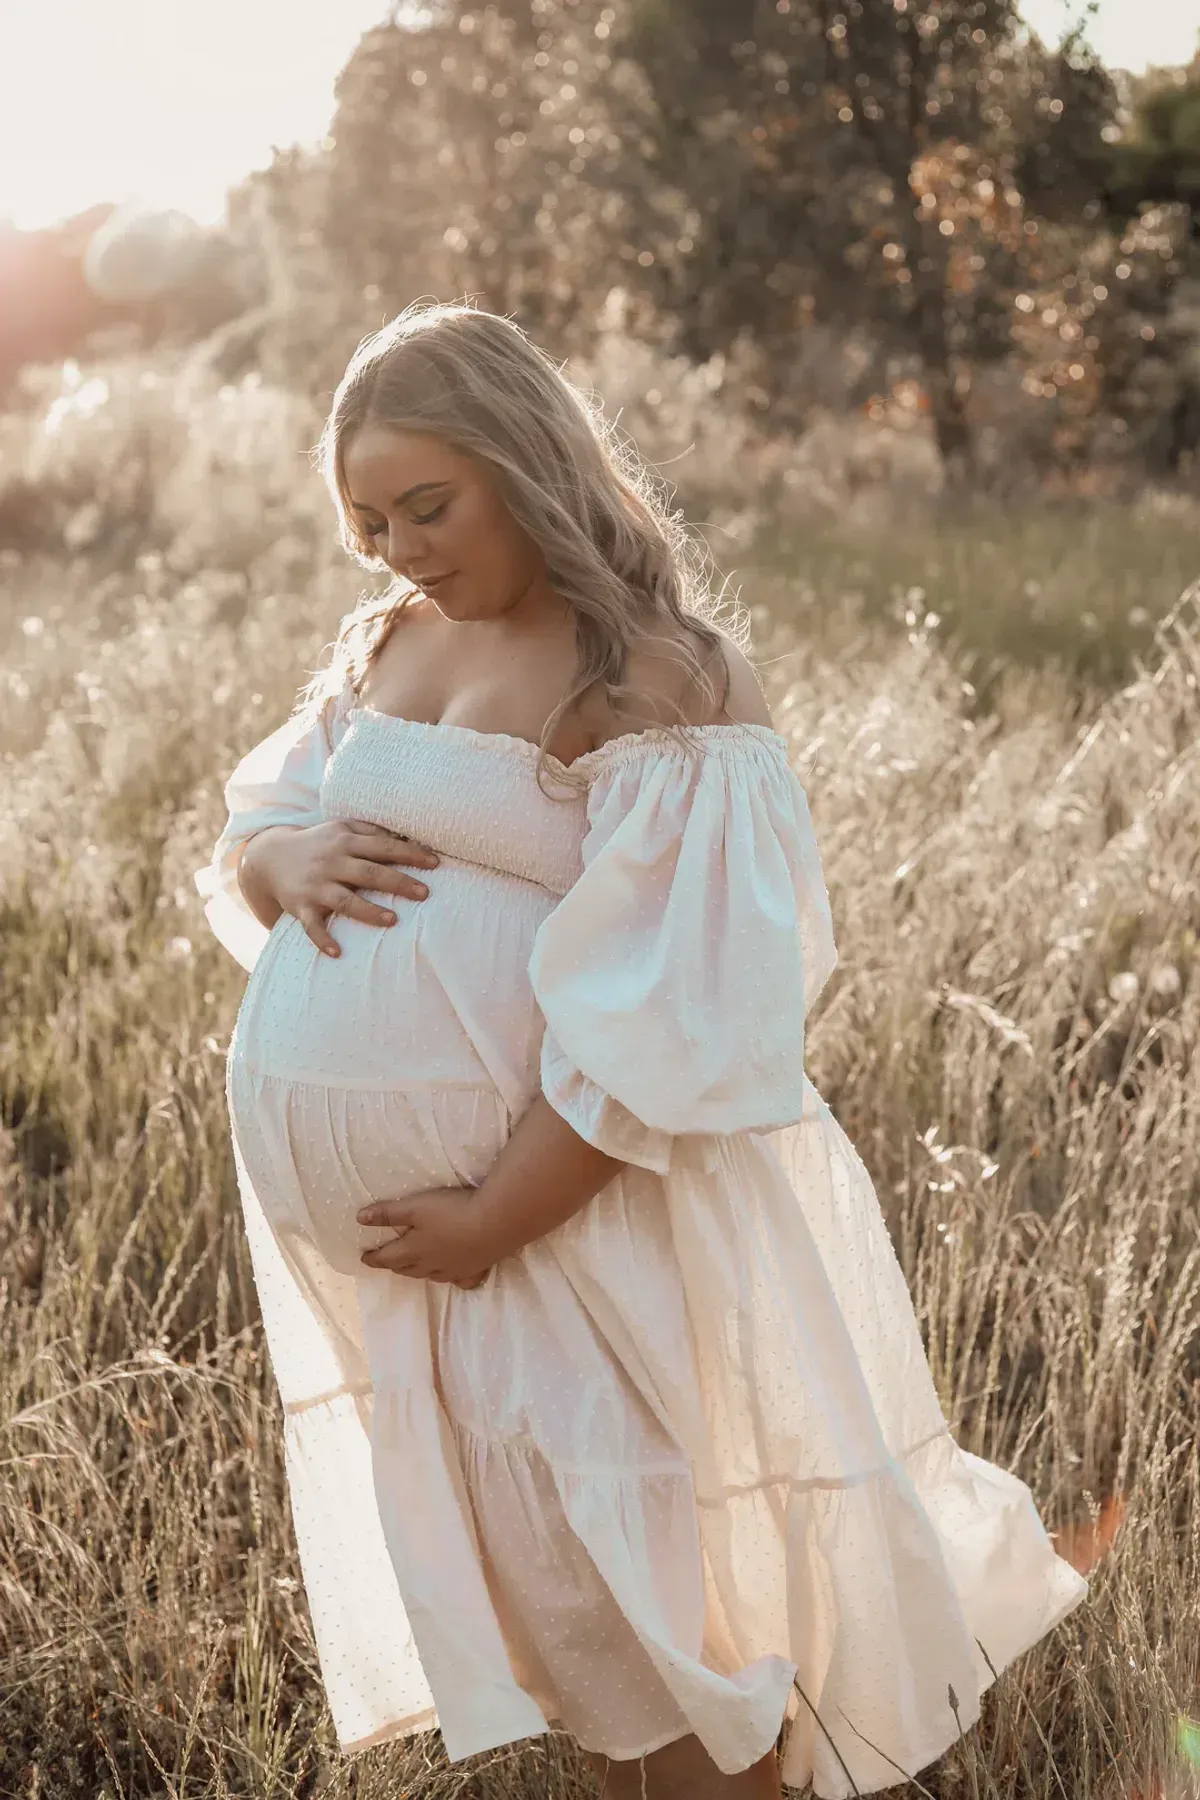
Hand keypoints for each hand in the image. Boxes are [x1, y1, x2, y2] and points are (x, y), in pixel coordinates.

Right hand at [240, 819, 439, 956]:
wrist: (270, 857)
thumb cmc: (318, 844)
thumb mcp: (341, 828)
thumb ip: (372, 830)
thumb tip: (409, 835)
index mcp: (345, 841)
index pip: (383, 846)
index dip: (410, 854)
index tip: (436, 863)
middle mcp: (331, 862)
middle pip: (369, 872)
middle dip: (397, 882)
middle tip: (425, 893)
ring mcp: (316, 886)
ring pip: (345, 900)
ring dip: (368, 911)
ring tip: (393, 920)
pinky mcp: (300, 907)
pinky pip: (312, 926)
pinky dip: (323, 940)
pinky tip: (338, 953)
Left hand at [356, 1188, 497, 1285]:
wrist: (495, 1223)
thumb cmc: (451, 1211)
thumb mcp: (414, 1207)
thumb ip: (387, 1213)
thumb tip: (359, 1219)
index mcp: (414, 1250)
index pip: (387, 1257)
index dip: (374, 1258)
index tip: (364, 1258)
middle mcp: (431, 1264)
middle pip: (408, 1268)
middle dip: (395, 1265)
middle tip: (387, 1262)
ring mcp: (455, 1269)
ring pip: (431, 1275)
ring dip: (419, 1272)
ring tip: (414, 1268)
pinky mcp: (476, 1268)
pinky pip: (459, 1280)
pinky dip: (452, 1278)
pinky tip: (454, 1276)